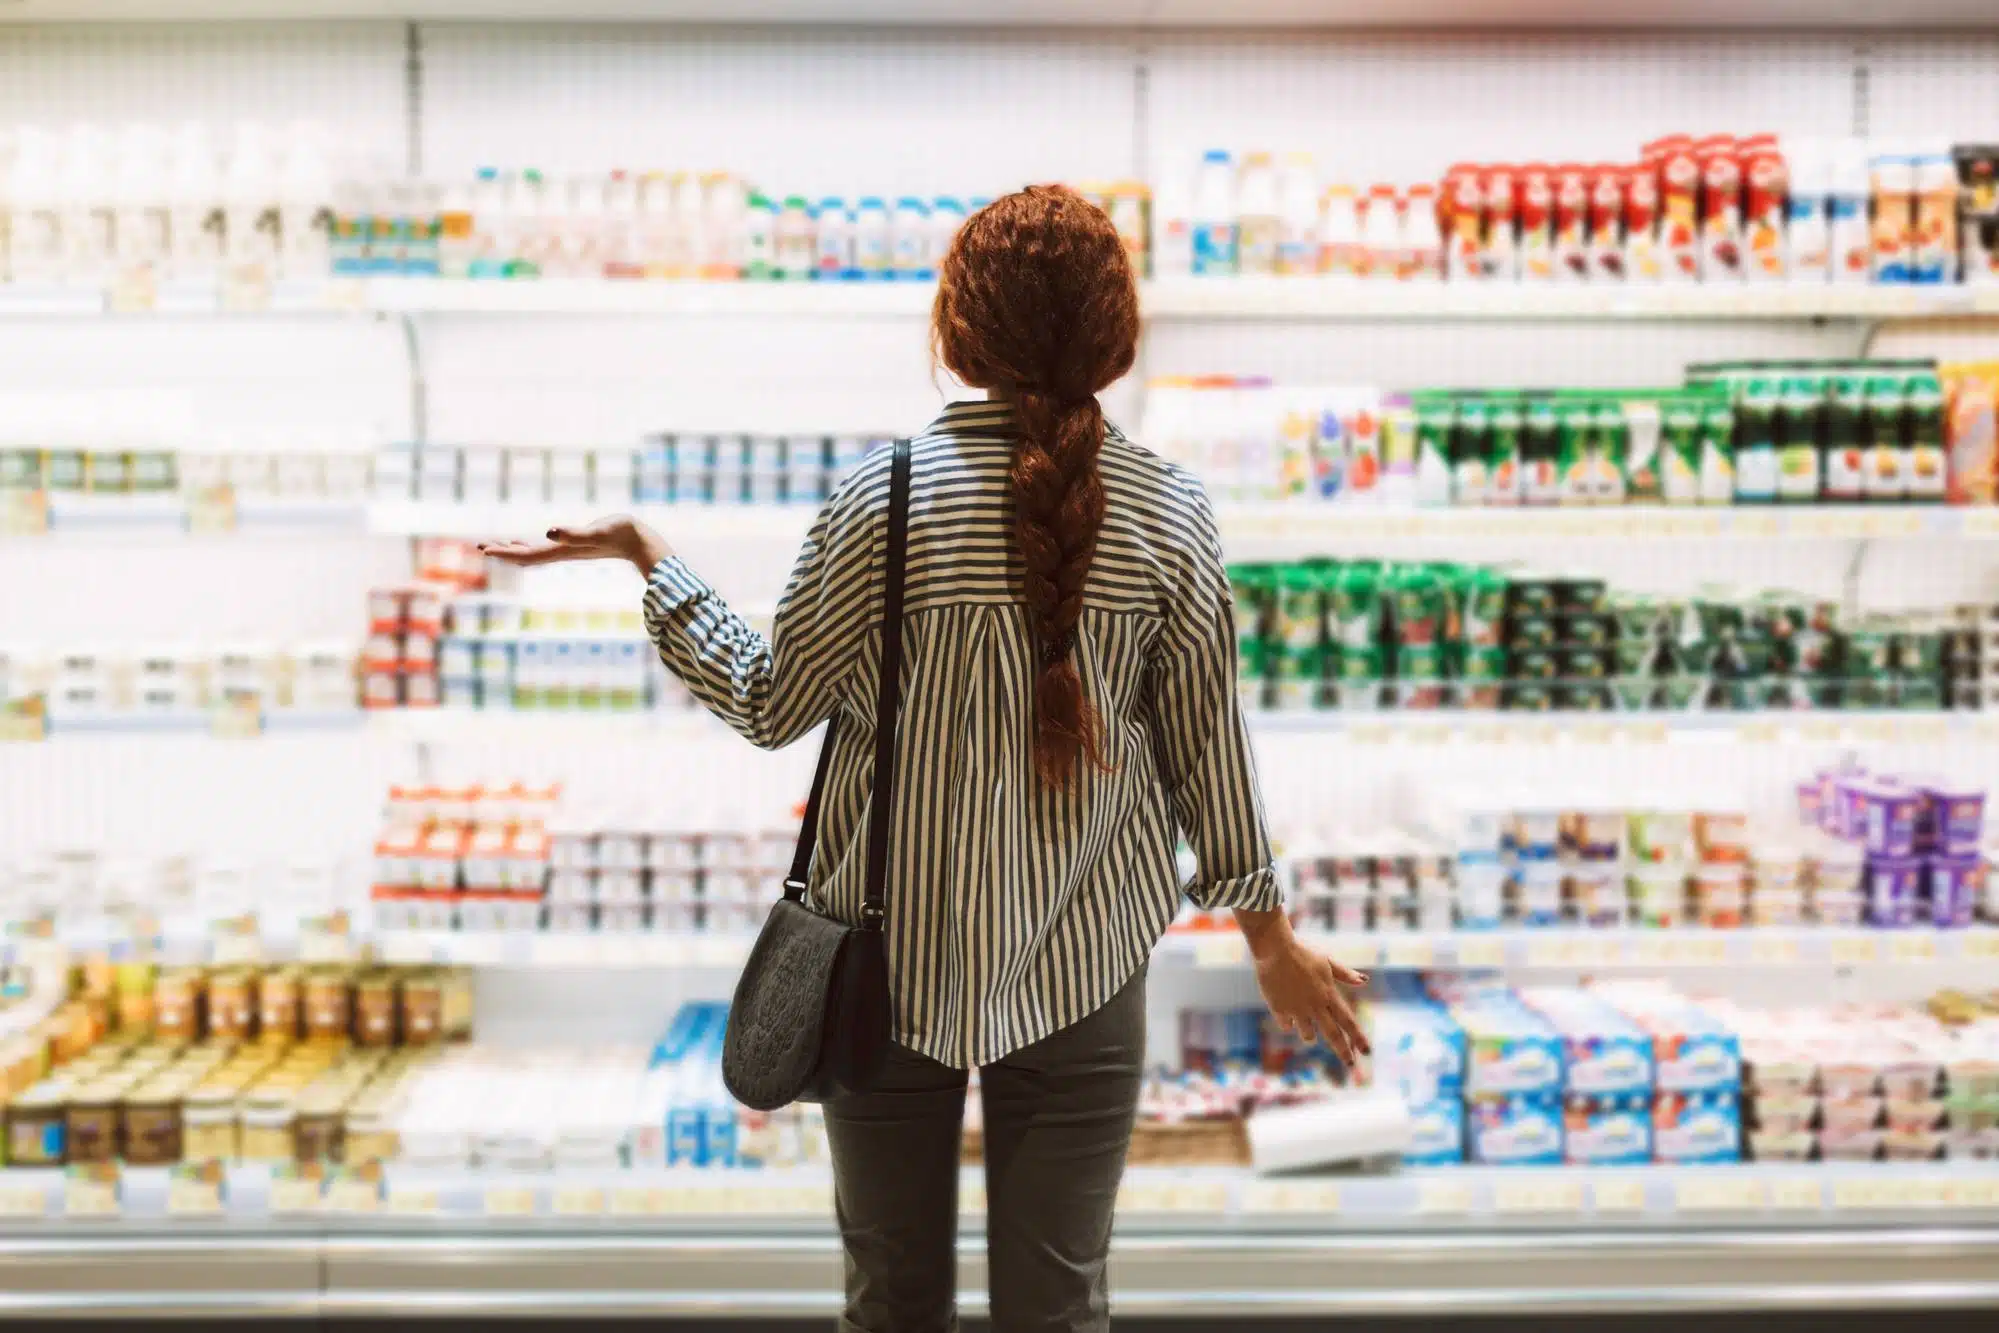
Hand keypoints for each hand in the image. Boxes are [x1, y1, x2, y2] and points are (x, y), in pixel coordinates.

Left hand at [478, 516, 670, 575]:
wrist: (642, 543)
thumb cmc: (621, 534)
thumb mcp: (597, 531)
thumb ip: (573, 534)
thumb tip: (549, 532)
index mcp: (562, 551)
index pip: (526, 554)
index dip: (504, 552)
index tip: (483, 548)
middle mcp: (562, 553)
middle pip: (526, 557)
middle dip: (503, 552)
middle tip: (481, 546)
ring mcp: (569, 550)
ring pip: (534, 553)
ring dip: (515, 550)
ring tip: (498, 545)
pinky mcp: (577, 545)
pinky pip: (546, 548)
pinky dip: (532, 545)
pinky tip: (529, 540)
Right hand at [1251, 931, 1370, 1065]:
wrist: (1274, 949)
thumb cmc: (1303, 952)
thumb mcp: (1327, 961)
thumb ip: (1345, 974)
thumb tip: (1364, 981)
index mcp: (1329, 994)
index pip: (1348, 1021)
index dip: (1358, 1038)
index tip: (1368, 1052)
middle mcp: (1315, 1006)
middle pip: (1333, 1035)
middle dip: (1343, 1051)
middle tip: (1350, 1063)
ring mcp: (1297, 1010)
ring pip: (1308, 1035)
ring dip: (1310, 1034)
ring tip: (1309, 1027)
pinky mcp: (1279, 1009)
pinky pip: (1287, 1025)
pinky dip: (1290, 1022)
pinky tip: (1288, 1013)